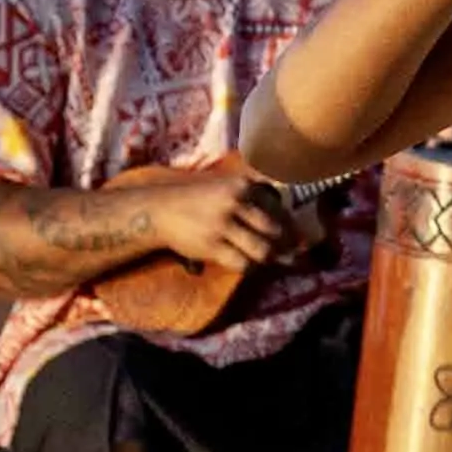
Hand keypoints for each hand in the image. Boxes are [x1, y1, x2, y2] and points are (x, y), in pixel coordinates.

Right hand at [136, 169, 298, 274]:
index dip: (291, 225)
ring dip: (267, 259)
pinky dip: (249, 267)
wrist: (156, 209)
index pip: (281, 208)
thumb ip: (255, 197)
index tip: (295, 236)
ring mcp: (222, 223)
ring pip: (263, 250)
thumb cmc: (196, 198)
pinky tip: (244, 263)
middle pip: (276, 230)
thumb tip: (290, 221)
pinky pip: (243, 263)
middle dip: (284, 244)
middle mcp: (235, 201)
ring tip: (264, 259)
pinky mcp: (211, 245)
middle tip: (287, 253)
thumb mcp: (226, 185)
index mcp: (243, 184)